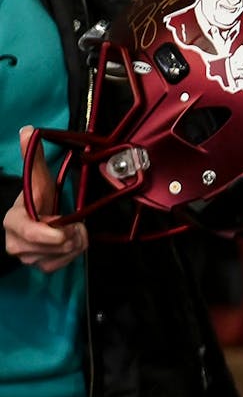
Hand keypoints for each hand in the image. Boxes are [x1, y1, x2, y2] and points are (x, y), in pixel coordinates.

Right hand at [4, 127, 87, 272]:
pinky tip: (73, 240)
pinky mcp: (40, 266)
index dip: (49, 234)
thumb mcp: (38, 178)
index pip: (29, 233)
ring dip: (75, 242)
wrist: (37, 219)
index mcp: (13, 221)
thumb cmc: (38, 199)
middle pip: (52, 246)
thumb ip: (32, 157)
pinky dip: (73, 254)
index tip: (66, 228)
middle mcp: (15, 243)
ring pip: (60, 256)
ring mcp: (27, 258)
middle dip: (71, 234)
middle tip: (76, 221)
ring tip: (75, 227)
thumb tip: (28, 130)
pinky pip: (62, 265)